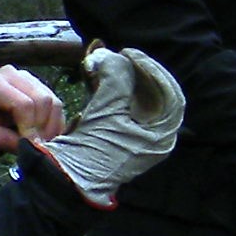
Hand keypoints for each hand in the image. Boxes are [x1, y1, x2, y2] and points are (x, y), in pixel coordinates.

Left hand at [0, 64, 64, 152]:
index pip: (23, 104)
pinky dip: (55, 122)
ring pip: (54, 101)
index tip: (30, 146)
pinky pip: (56, 104)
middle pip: (43, 100)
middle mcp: (15, 75)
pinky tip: (45, 135)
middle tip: (37, 147)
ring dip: (52, 126)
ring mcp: (29, 78)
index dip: (30, 127)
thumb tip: (32, 148)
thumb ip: (2, 140)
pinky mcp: (39, 85)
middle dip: (43, 127)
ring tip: (41, 142)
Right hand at [17, 46, 185, 216]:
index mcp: (162, 137)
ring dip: (125, 81)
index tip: (130, 54)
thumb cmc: (92, 150)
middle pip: (156, 96)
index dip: (152, 69)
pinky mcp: (121, 138)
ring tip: (109, 64)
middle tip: (120, 57)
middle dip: (137, 73)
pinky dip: (116, 93)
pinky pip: (125, 109)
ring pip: (139, 101)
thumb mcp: (106, 111)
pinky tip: (102, 80)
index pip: (170, 94)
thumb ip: (115, 77)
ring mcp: (139, 140)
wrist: (65, 181)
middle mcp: (156, 139)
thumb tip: (111, 54)